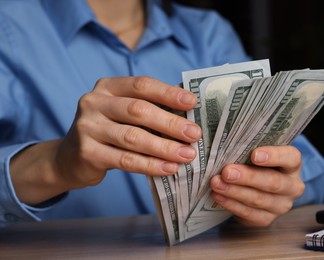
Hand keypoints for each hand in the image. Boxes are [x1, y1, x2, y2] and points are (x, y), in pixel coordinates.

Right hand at [56, 76, 201, 188]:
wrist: (70, 157)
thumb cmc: (108, 131)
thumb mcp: (123, 113)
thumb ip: (148, 110)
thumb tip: (189, 117)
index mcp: (108, 87)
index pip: (142, 85)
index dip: (168, 93)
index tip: (192, 102)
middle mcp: (94, 102)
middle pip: (139, 111)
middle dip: (171, 123)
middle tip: (194, 134)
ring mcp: (88, 127)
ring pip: (133, 137)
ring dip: (165, 147)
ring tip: (187, 155)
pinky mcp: (87, 152)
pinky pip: (126, 160)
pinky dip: (151, 165)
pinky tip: (169, 168)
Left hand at [210, 145, 304, 226]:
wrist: (258, 185)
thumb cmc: (257, 164)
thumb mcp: (258, 152)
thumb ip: (249, 148)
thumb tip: (227, 145)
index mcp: (293, 165)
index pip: (290, 158)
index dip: (274, 156)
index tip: (254, 154)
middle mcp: (292, 186)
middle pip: (273, 182)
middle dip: (247, 177)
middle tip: (227, 172)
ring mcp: (281, 205)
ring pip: (258, 200)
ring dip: (234, 191)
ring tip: (216, 183)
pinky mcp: (267, 219)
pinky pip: (249, 214)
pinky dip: (231, 204)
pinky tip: (218, 196)